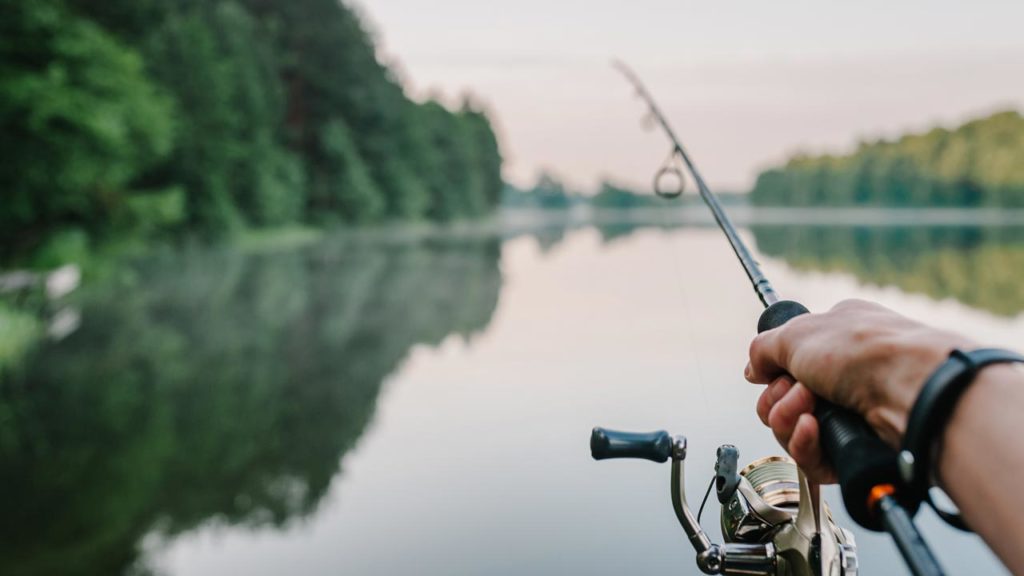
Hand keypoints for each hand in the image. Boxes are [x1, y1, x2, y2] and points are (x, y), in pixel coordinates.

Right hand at [744, 299, 972, 483]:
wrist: (911, 389)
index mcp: (836, 338)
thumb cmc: (864, 351)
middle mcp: (844, 376)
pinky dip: (804, 444)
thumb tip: (753, 370)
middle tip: (798, 390)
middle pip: (782, 400)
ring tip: (809, 409)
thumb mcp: (798, 332)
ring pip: (792, 430)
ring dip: (787, 419)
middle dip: (778, 398)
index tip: (771, 373)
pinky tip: (813, 429)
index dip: (774, 372)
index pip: (788, 362)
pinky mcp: (854, 449)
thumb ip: (763, 348)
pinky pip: (810, 458)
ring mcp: (850, 414)